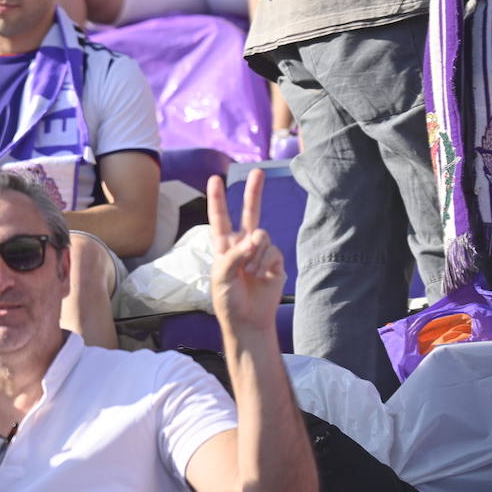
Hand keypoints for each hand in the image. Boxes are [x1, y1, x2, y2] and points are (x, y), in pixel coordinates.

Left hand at [207, 170, 283, 333]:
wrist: (248, 319)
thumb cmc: (228, 299)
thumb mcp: (220, 277)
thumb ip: (234, 255)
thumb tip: (254, 239)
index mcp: (223, 245)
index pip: (219, 217)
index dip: (217, 198)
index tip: (215, 179)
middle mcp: (242, 244)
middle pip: (250, 212)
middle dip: (254, 192)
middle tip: (258, 171)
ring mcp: (260, 252)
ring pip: (262, 235)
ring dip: (255, 255)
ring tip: (249, 274)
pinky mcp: (275, 261)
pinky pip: (273, 251)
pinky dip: (266, 263)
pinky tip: (262, 276)